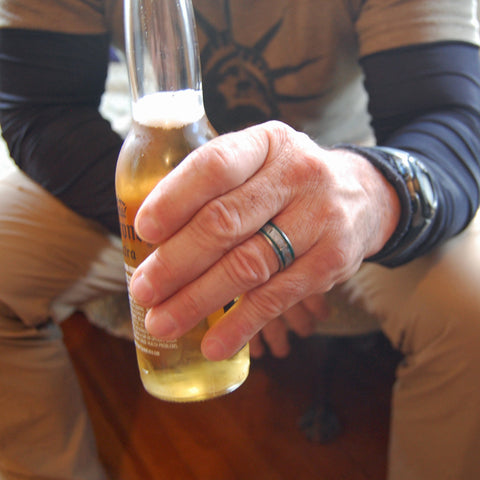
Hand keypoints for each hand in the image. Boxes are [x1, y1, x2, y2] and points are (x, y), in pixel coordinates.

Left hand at [129, 121, 399, 360]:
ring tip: (163, 322)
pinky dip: (242, 324)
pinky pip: (278, 297)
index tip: (143, 231)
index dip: (174, 200)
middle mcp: (297, 175)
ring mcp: (319, 219)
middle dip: (176, 262)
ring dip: (199, 299)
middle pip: (226, 222)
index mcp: (267, 142)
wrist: (360, 196)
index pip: (215, 166)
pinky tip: (213, 344)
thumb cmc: (288, 181)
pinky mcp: (331, 261)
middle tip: (143, 290)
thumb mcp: (258, 162)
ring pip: (248, 265)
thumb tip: (152, 234)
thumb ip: (214, 186)